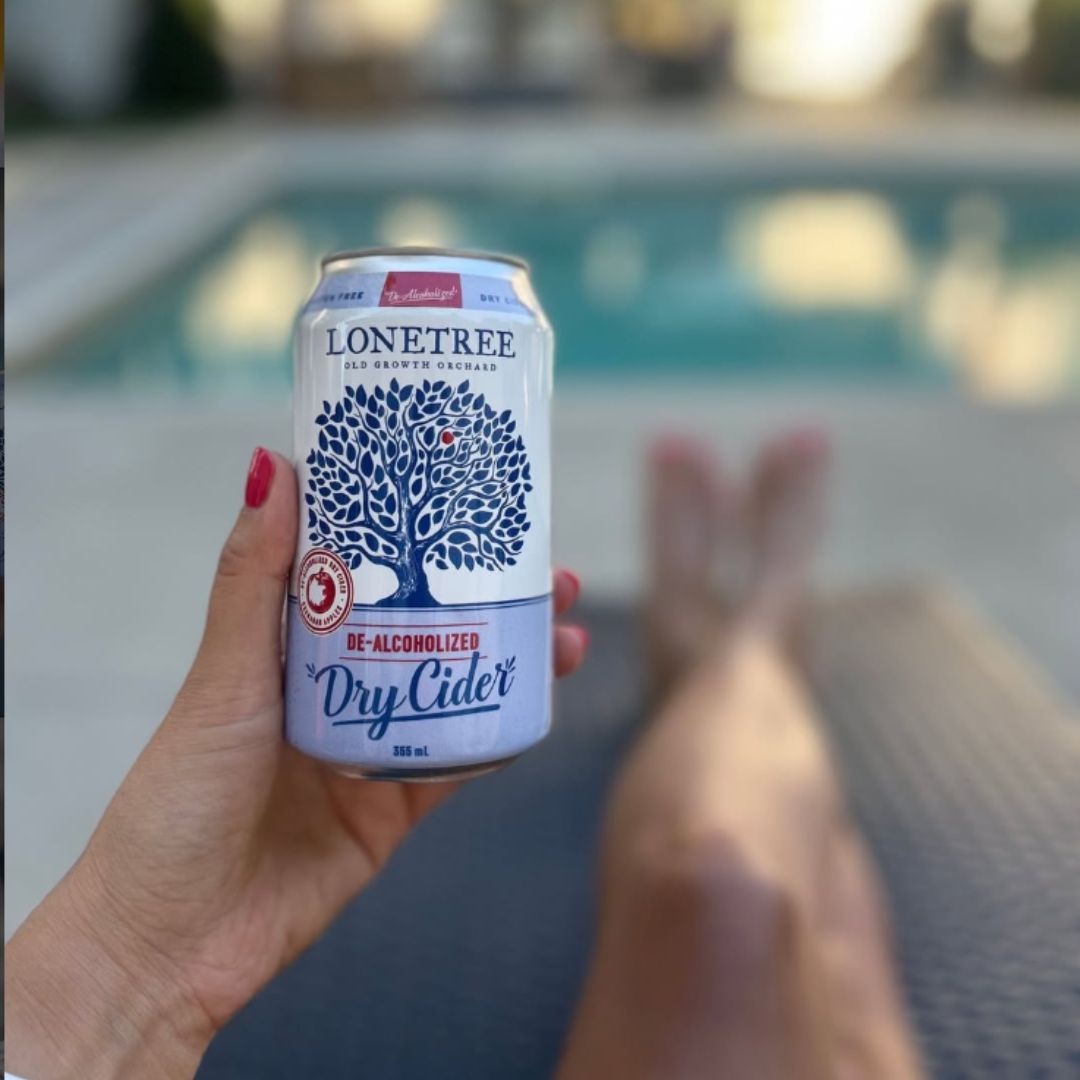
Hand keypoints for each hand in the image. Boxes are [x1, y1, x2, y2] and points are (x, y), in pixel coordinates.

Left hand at [7, 449, 587, 1079]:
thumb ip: (251, 581)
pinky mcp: (392, 808)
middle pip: (428, 627)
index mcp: (289, 649)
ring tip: (566, 630)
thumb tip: (270, 466)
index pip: (364, 572)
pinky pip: (458, 761)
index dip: (419, 536)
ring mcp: (369, 747)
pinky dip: (499, 734)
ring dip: (512, 657)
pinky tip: (538, 702)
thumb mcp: (223, 680)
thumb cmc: (176, 805)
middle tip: (549, 568)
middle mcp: (335, 690)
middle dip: (491, 596)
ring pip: (456, 686)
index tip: (469, 500)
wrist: (174, 943)